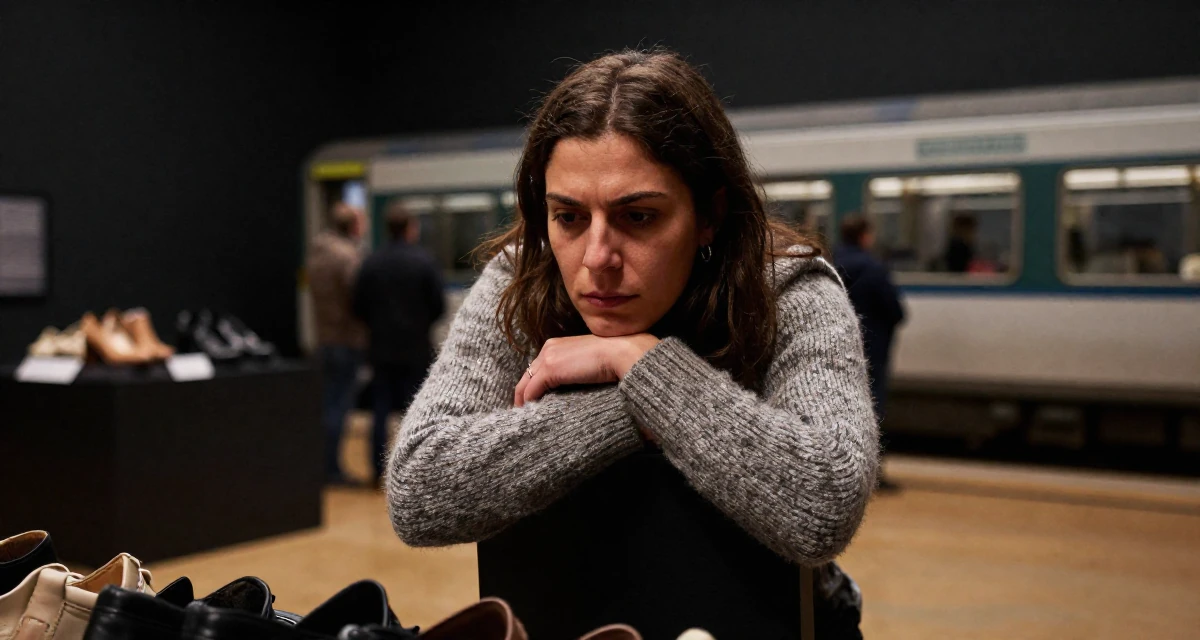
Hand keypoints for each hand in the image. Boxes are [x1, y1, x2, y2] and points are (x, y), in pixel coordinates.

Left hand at [514, 333, 659, 406]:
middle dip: (523, 394)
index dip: (533, 385)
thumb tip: (573, 386)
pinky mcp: (550, 369)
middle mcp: (548, 348)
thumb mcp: (588, 362)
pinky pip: (531, 390)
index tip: (533, 402)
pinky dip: (528, 403)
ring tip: (526, 418)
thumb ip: (575, 370)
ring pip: (525, 384)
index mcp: (556, 344)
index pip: (537, 368)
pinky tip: (531, 414)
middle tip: (524, 413)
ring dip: (524, 401)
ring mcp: (548, 357)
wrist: (622, 353)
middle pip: (528, 375)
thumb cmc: (614, 358)